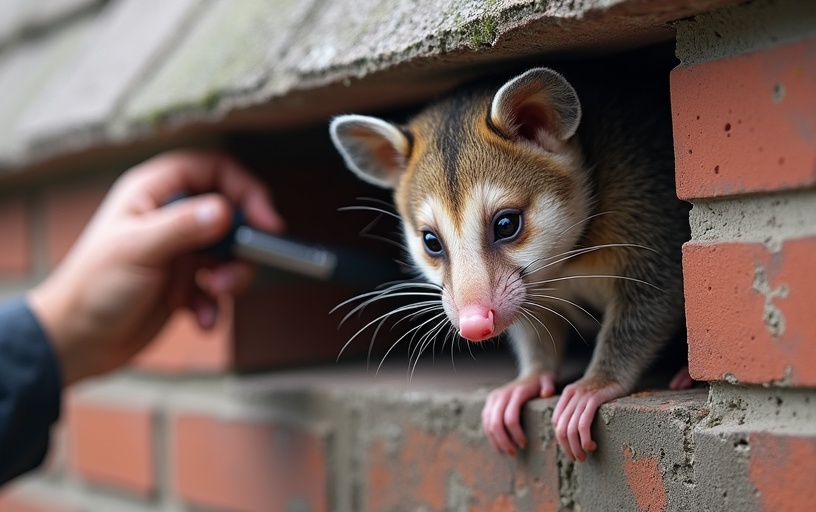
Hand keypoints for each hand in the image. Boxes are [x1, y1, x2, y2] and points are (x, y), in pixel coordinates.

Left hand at [27, 150, 283, 386]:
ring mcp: (180, 250)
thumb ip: (182, 227)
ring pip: (231, 253)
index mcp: (154, 192)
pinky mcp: (186, 281)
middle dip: (240, 245)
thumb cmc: (91, 288)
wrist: (78, 342)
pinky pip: (220, 285)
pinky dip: (216, 303)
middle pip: (230, 214)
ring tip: (213, 293)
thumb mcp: (138, 250)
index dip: (243, 189)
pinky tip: (199, 317)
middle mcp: (170, 216)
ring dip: (230, 278)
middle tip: (238, 264)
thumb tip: (224, 210)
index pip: (213, 170)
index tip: (263, 219)